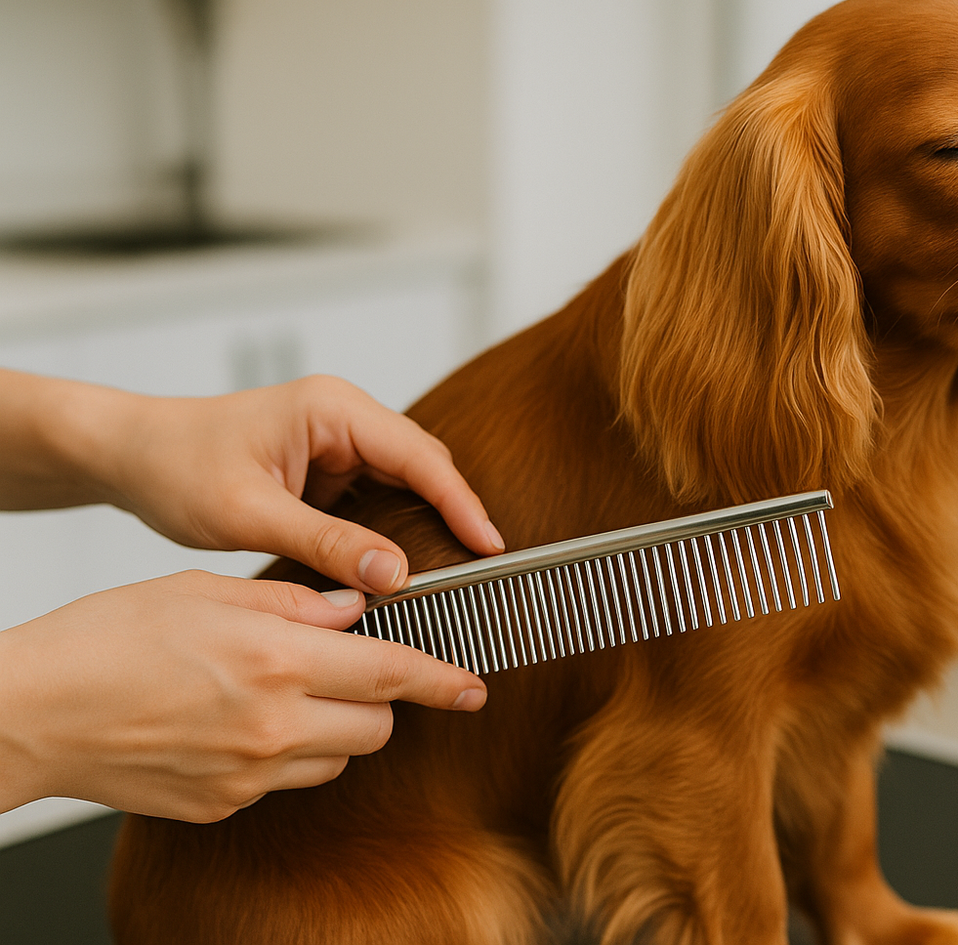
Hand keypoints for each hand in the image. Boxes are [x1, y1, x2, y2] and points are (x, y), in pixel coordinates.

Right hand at [0, 571, 486, 821]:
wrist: (32, 713)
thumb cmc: (108, 638)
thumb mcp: (207, 591)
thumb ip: (293, 601)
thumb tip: (354, 606)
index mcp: (275, 659)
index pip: (392, 673)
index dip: (444, 680)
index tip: (475, 685)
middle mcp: (272, 724)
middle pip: (377, 725)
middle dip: (380, 697)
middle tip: (350, 667)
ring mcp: (248, 774)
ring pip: (338, 757)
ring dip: (337, 726)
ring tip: (287, 690)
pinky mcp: (224, 805)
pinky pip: (288, 781)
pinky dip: (289, 753)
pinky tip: (246, 721)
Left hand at [79, 375, 504, 592]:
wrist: (130, 455)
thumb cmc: (176, 466)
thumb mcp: (249, 513)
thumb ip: (326, 544)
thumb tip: (395, 576)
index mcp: (332, 409)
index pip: (419, 456)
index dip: (461, 503)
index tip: (490, 546)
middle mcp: (344, 418)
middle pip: (424, 466)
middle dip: (454, 514)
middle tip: (480, 569)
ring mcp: (339, 442)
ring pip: (407, 483)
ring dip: (428, 524)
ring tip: (455, 572)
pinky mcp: (329, 469)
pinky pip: (380, 498)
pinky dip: (397, 530)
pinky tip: (406, 566)